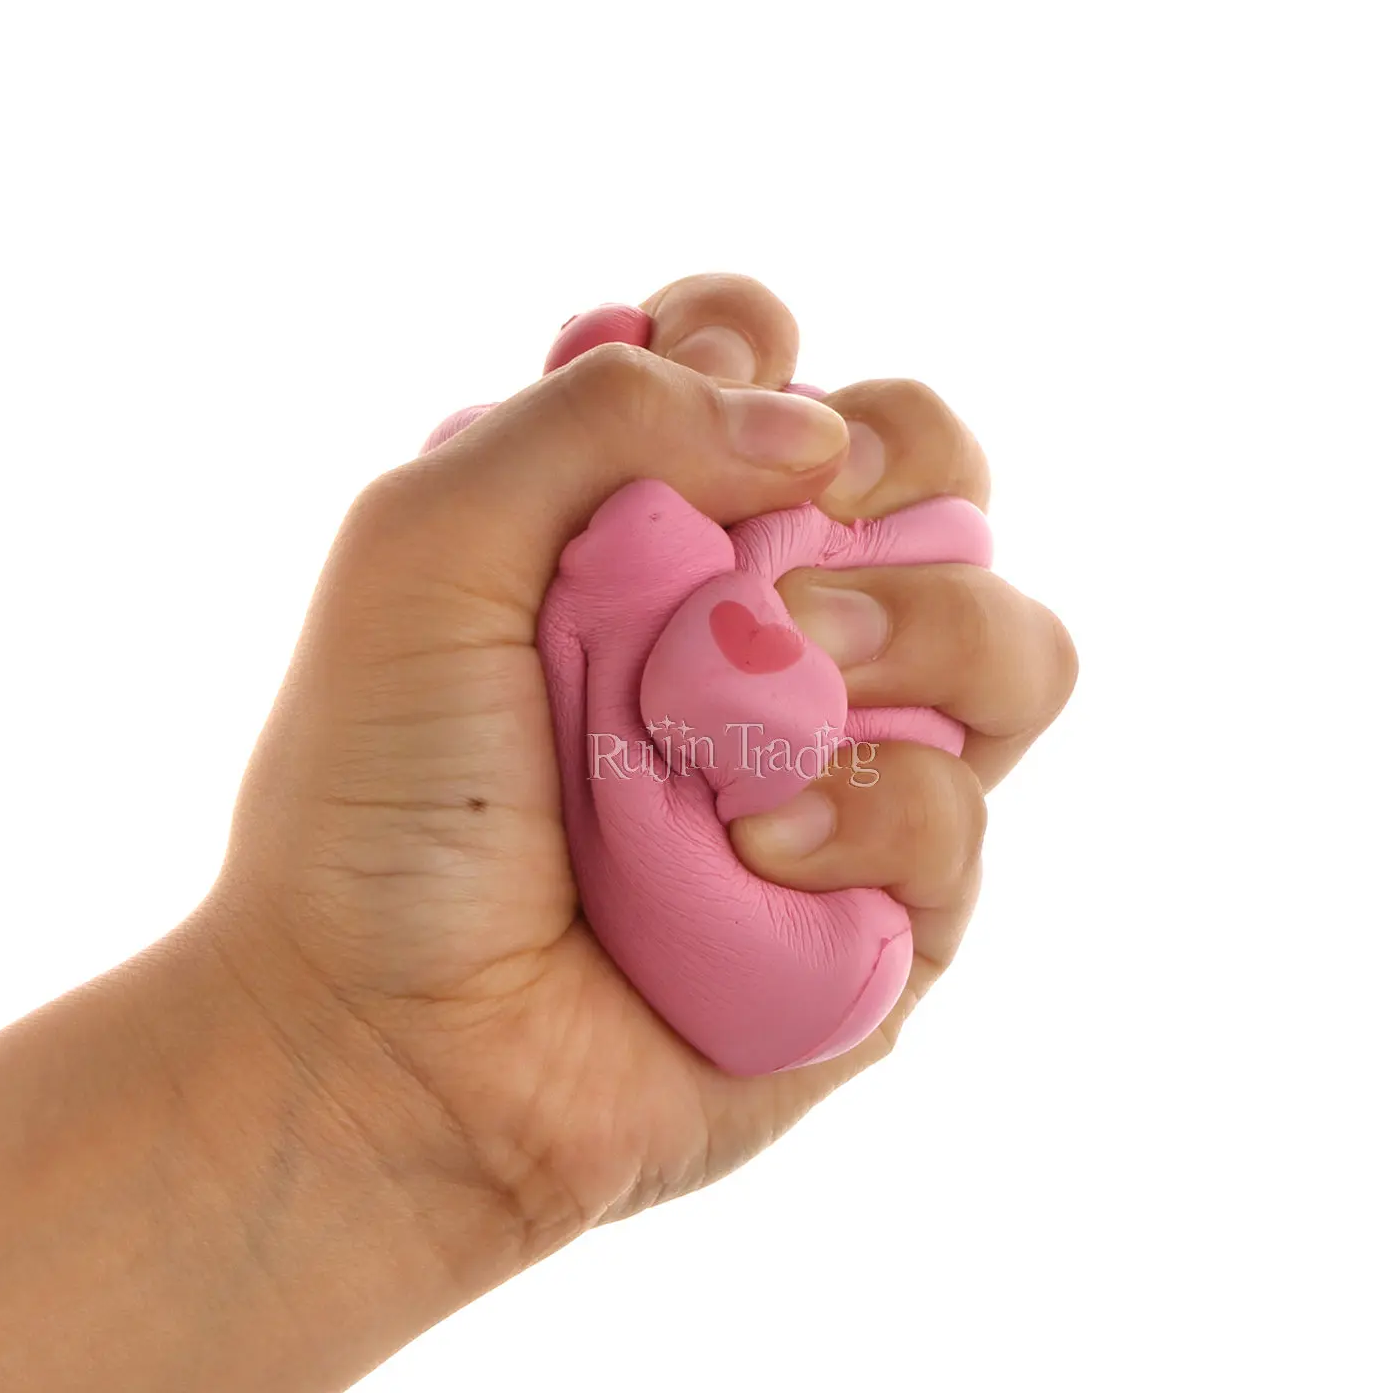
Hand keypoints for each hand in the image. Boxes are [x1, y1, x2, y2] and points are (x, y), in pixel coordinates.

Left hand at [206, 273, 1076, 1265]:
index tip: (701, 380)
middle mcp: (773, 643)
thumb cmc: (380, 799)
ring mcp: (846, 773)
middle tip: (795, 527)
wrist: (388, 1043)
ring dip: (926, 630)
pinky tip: (757, 847)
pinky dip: (869, 813)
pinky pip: (961, 819)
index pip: (780, 378)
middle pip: (943, 488)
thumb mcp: (428, 547)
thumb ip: (601, 417)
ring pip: (1013, 643)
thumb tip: (812, 428)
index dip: (762, 349)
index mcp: (664, 540)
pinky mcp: (888, 909)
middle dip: (910, 459)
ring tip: (794, 675)